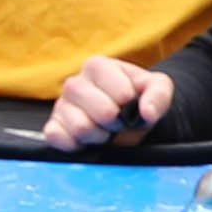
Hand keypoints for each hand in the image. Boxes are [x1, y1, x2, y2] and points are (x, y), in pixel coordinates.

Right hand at [44, 56, 177, 149]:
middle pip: (103, 112)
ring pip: (82, 128)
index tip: (130, 105)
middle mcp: (74, 83)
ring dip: (99, 136)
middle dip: (117, 123)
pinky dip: (75, 145)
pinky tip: (86, 141)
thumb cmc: (137, 100)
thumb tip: (147, 112)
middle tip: (118, 121)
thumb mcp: (157, 90)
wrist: (125, 120)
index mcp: (98, 66)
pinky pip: (56, 137)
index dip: (130, 105)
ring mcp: (61, 106)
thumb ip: (158, 95)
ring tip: (103, 130)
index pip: (121, 94)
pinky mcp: (53, 127)